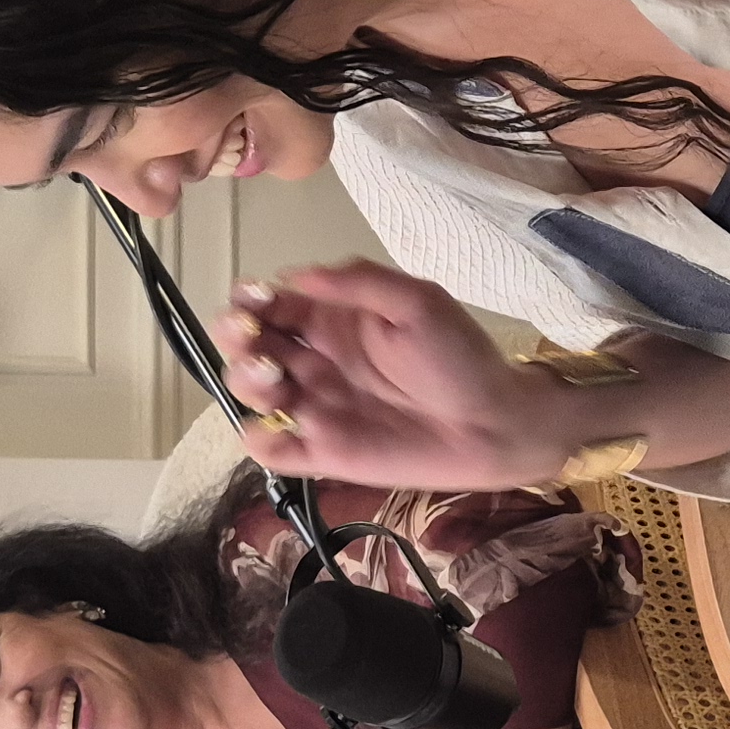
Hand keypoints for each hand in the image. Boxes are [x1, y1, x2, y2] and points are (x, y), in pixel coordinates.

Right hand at [224, 263, 573, 491]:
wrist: (493, 425)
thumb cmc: (459, 358)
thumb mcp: (416, 301)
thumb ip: (357, 282)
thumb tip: (293, 274)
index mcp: (333, 321)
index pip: (270, 304)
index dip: (250, 300)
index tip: (257, 301)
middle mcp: (315, 361)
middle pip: (247, 345)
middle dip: (235, 337)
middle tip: (256, 341)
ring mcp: (315, 408)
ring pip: (249, 393)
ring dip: (246, 383)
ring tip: (277, 381)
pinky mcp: (321, 454)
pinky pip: (268, 449)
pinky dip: (259, 440)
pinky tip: (284, 428)